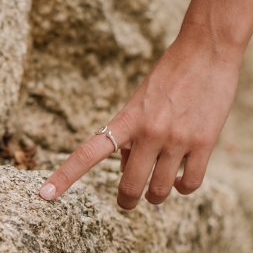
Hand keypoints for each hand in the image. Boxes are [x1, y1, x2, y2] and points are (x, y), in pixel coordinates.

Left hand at [39, 34, 240, 208]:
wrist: (207, 50)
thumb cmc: (172, 73)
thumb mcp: (142, 99)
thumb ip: (132, 134)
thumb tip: (128, 169)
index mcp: (128, 118)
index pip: (90, 152)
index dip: (66, 176)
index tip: (45, 195)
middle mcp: (149, 132)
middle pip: (131, 187)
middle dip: (128, 200)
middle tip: (129, 202)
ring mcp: (177, 139)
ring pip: (161, 190)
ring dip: (157, 196)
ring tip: (159, 191)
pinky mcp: (204, 143)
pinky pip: (190, 183)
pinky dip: (184, 188)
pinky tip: (182, 180)